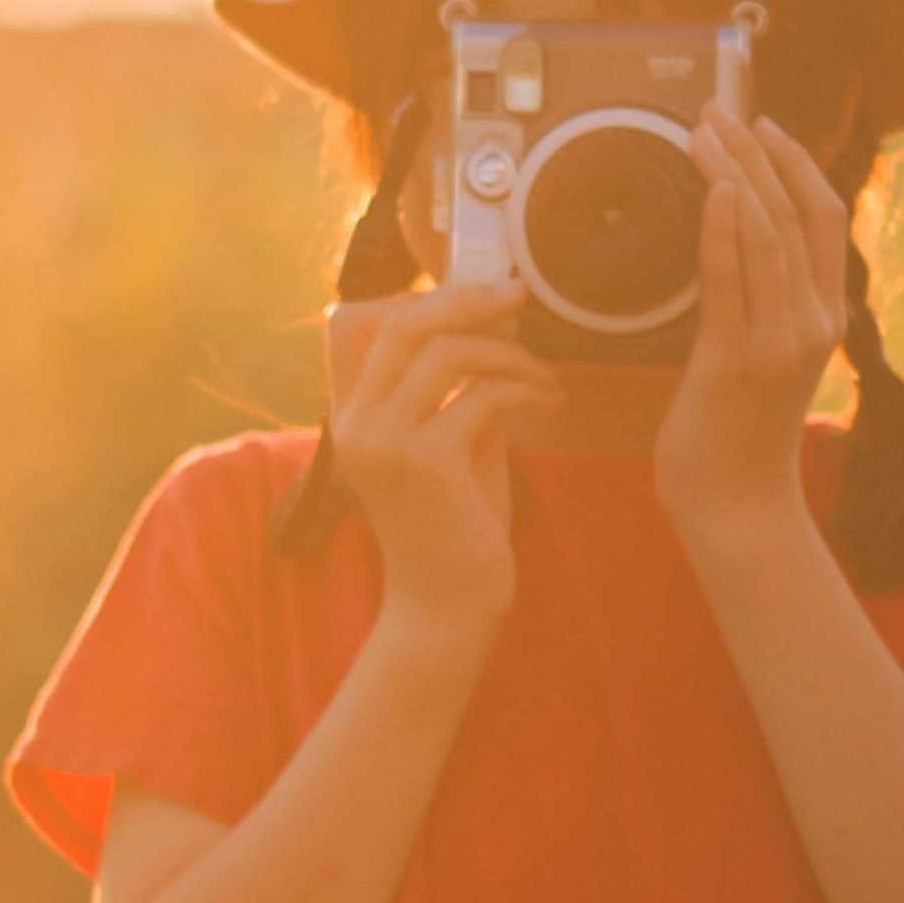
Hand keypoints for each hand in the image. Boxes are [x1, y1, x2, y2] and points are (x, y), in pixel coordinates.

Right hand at [325, 279, 552, 647]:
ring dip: (508, 353)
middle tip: (519, 295)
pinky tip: (550, 405)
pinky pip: (481, 396)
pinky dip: (524, 391)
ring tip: (545, 376)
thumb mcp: (452, 446)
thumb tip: (498, 330)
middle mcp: (356, 424)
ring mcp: (383, 442)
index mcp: (353, 416)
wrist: (446, 607)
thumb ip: (460, 392)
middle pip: (403, 323)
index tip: (481, 296)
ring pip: (444, 352)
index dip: (426, 298)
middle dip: (468, 299)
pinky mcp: (423, 463)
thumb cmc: (454, 528)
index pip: (368, 326)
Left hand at [653, 113, 847, 562]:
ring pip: (765, 236)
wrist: (737, 506)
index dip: (798, 165)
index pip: (824, 219)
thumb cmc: (739, 434)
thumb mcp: (766, 357)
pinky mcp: (737, 360)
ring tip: (704, 132)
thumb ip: (762, 302)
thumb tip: (732, 243)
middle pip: (794, 214)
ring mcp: (778, 341)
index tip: (766, 126)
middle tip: (721, 110)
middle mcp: (811, 322)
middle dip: (756, 155)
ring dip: (733, 176)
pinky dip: (724, 231)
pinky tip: (714, 192)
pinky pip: (733, 282)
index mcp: (824, 317)